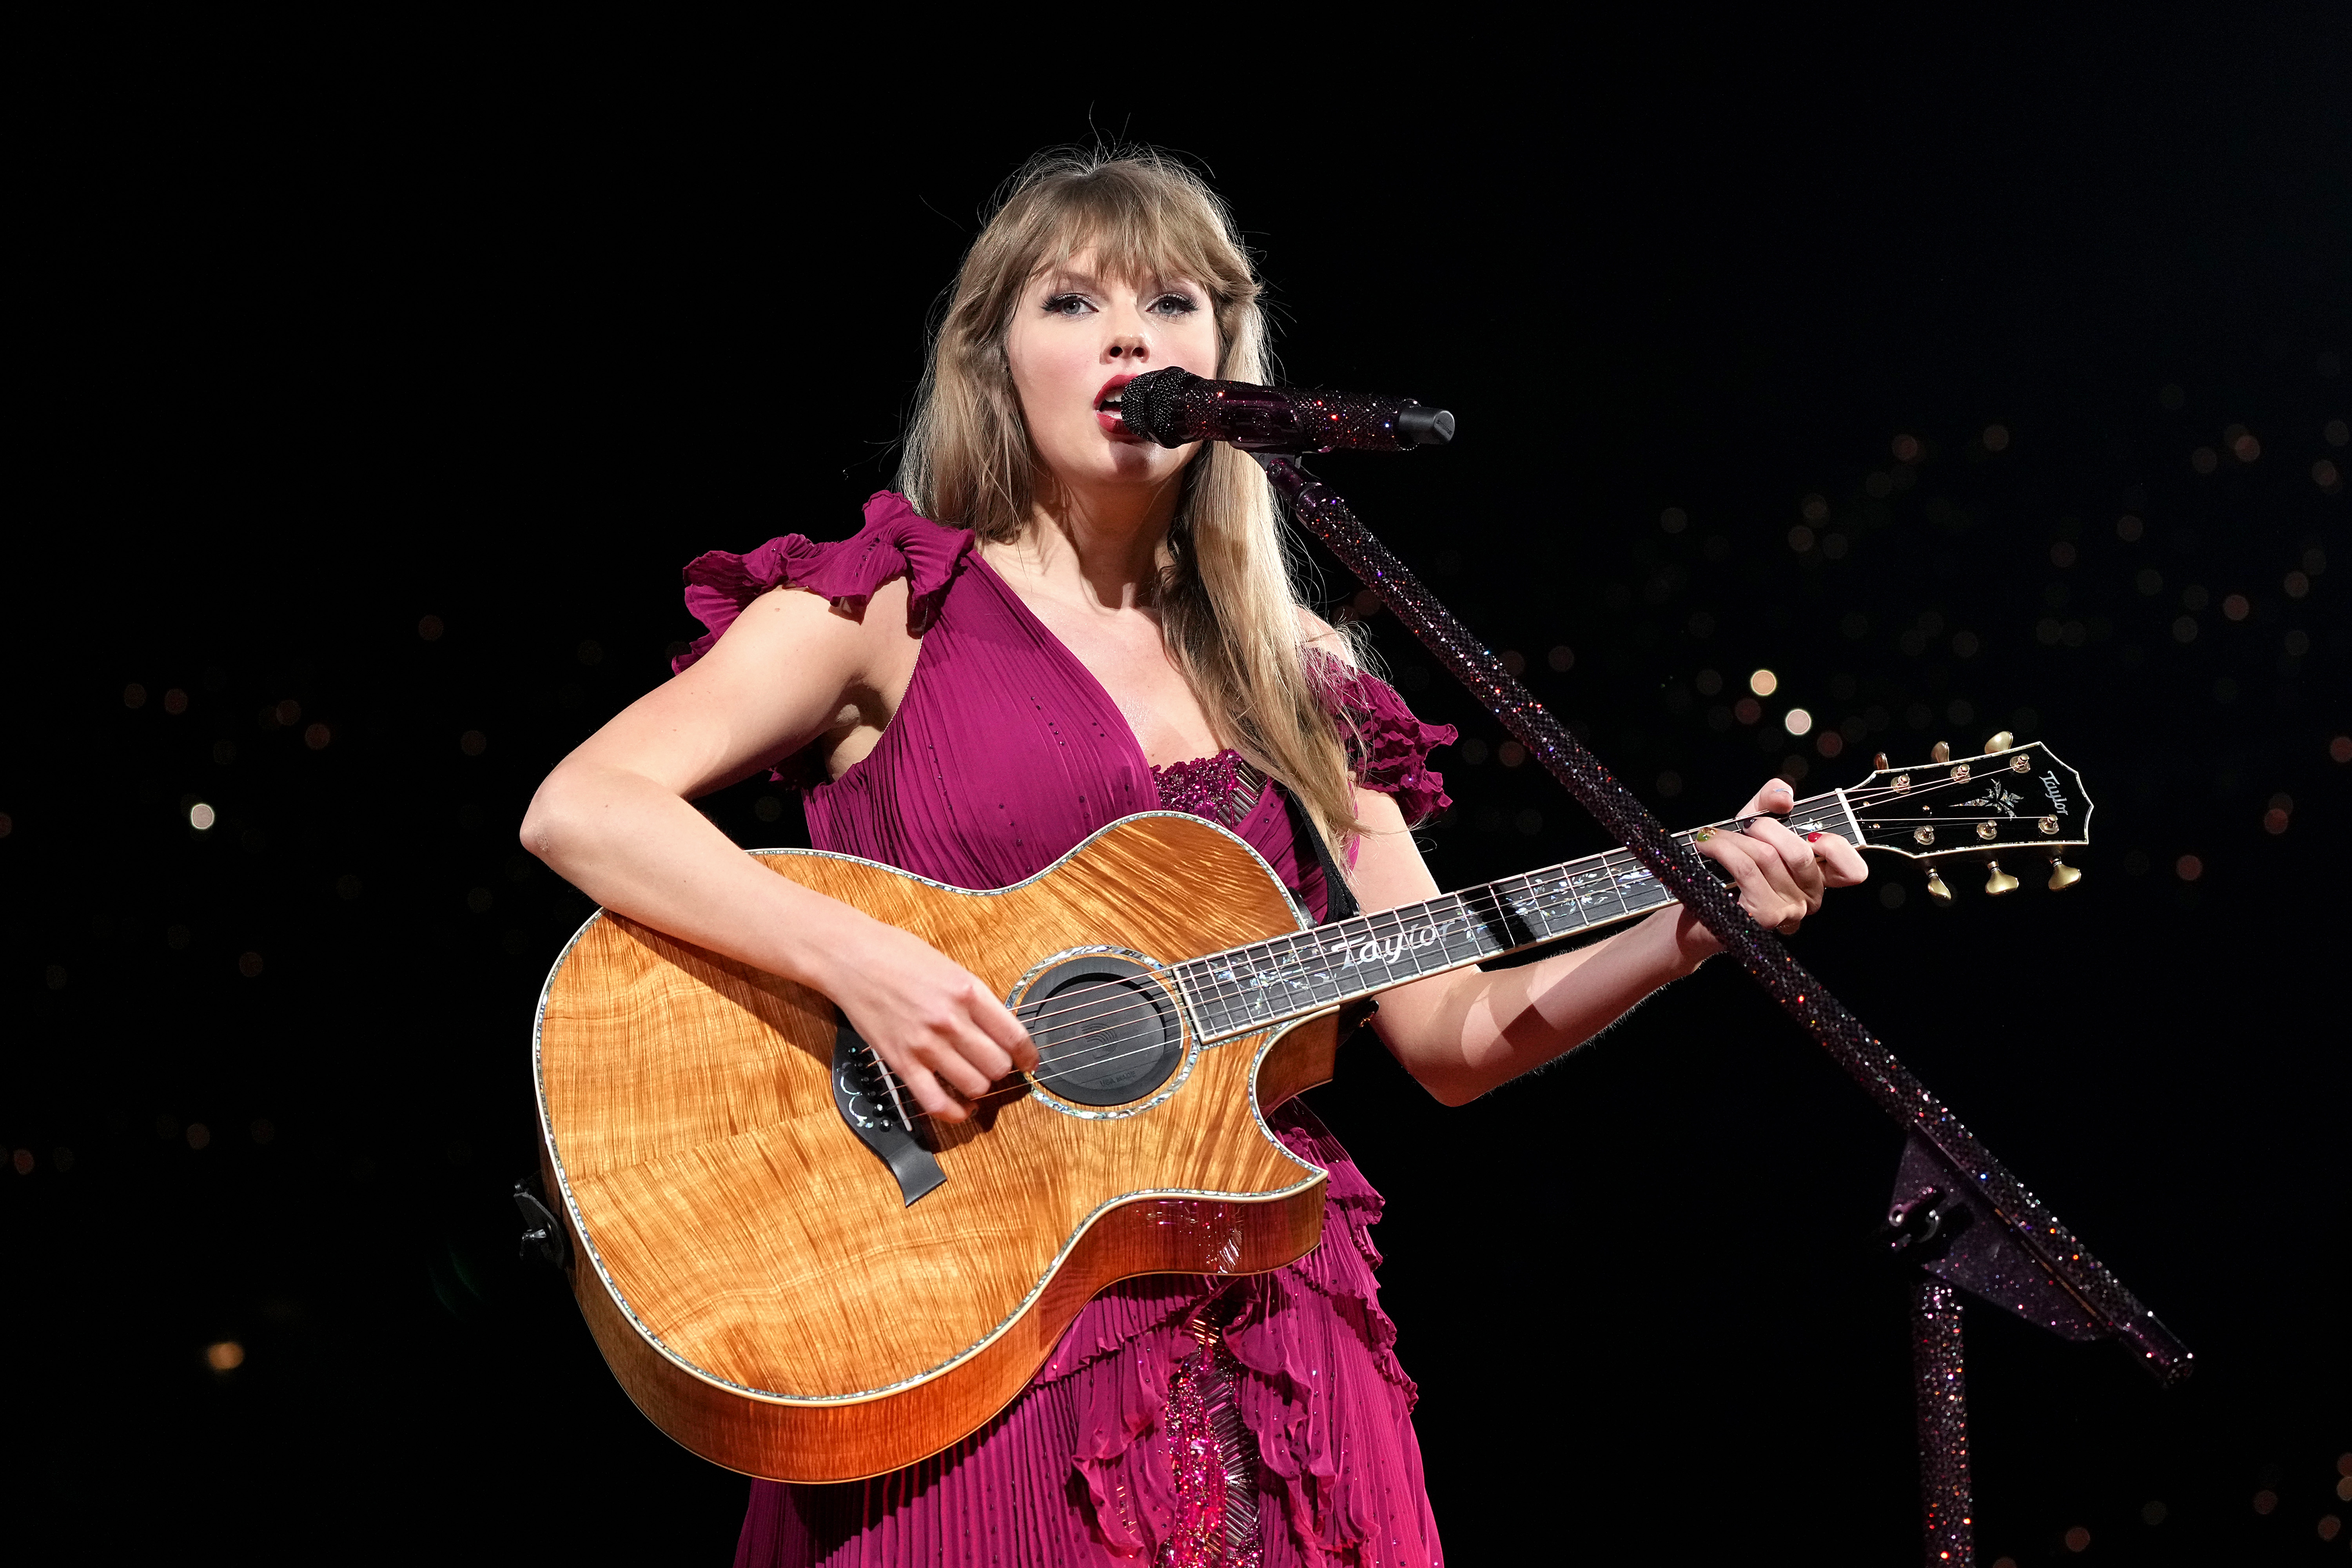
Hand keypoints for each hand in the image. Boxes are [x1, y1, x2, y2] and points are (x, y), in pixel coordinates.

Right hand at [821, 919, 1037, 1122]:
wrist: (851, 958)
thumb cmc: (898, 955)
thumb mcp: (950, 967)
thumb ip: (974, 999)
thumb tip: (998, 1028)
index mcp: (968, 991)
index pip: (1014, 1035)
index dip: (1028, 1055)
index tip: (1029, 1061)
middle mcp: (951, 1020)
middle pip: (997, 1066)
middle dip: (1001, 1070)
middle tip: (993, 1066)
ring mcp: (926, 1044)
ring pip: (974, 1086)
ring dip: (979, 1088)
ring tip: (974, 1080)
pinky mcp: (901, 1062)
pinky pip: (935, 1102)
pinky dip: (953, 1112)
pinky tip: (959, 1109)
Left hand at [1676, 778, 1868, 962]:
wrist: (1697, 897)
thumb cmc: (1730, 861)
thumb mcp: (1754, 821)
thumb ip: (1772, 800)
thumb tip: (1784, 797)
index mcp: (1817, 878)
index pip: (1853, 871)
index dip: (1836, 847)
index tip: (1808, 834)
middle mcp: (1809, 899)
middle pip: (1800, 853)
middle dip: (1766, 827)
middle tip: (1746, 825)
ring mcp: (1788, 912)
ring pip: (1767, 857)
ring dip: (1734, 839)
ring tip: (1714, 837)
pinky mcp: (1762, 916)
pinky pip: (1746, 869)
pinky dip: (1722, 850)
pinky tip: (1707, 846)